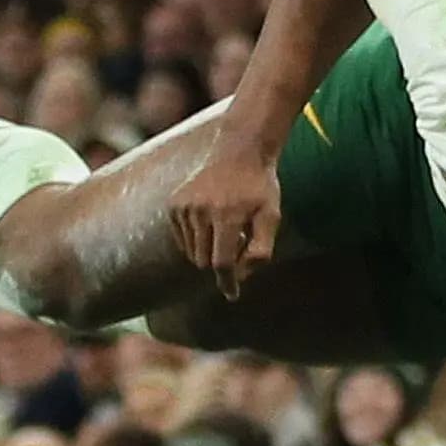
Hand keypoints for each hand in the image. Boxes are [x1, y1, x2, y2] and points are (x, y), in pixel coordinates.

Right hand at [168, 146, 280, 300]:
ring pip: (191, 252)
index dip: (228, 282)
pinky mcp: (174, 204)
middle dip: (220, 260)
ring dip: (208, 249)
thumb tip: (241, 276)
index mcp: (226, 216)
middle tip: (238, 241)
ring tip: (225, 227)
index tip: (232, 295)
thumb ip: (261, 250)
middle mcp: (200, 211)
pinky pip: (181, 238)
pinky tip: (211, 220)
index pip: (222, 263)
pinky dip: (195, 238)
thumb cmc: (259, 187)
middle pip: (204, 261)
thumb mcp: (271, 217)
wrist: (239, 150)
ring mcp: (184, 206)